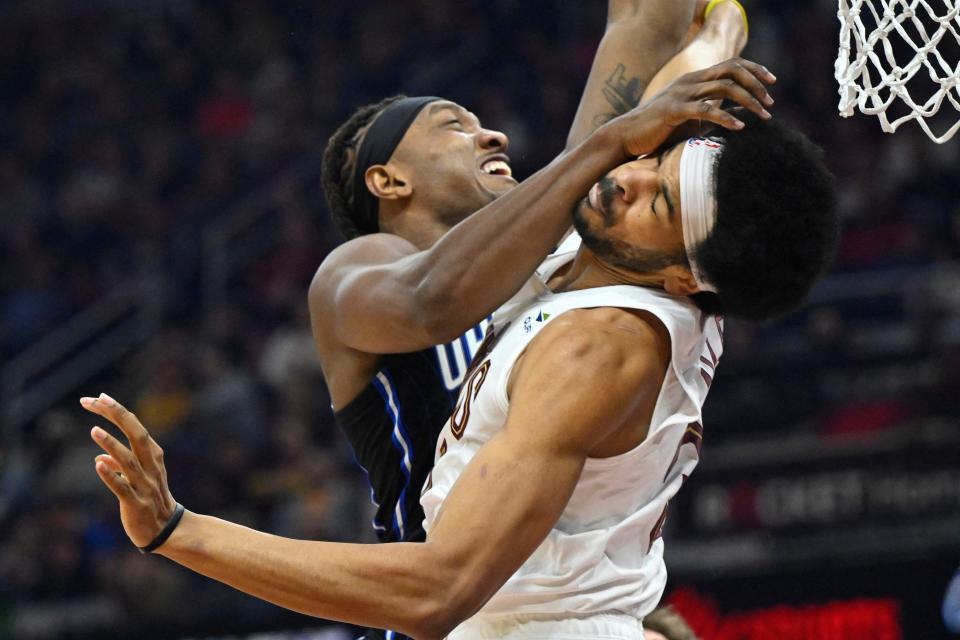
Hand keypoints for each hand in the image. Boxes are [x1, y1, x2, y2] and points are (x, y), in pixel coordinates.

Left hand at [81, 392, 177, 548]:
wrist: (165, 530)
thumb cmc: (150, 501)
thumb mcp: (136, 480)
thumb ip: (119, 467)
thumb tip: (99, 458)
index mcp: (153, 457)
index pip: (135, 427)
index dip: (117, 412)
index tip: (98, 397)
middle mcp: (151, 467)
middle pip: (137, 435)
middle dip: (119, 416)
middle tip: (99, 399)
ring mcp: (145, 485)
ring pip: (129, 461)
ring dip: (112, 445)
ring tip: (94, 430)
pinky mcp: (136, 503)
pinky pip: (122, 487)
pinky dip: (111, 475)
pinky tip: (98, 464)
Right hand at [608, 57, 775, 156]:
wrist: (626, 136)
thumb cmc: (658, 130)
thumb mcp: (689, 118)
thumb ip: (710, 111)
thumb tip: (736, 117)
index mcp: (695, 79)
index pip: (732, 64)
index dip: (755, 70)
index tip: (771, 84)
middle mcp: (690, 80)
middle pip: (733, 70)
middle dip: (757, 84)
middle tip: (771, 102)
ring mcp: (682, 93)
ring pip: (724, 88)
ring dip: (748, 101)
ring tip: (764, 116)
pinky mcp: (673, 110)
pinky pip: (706, 110)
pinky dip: (725, 118)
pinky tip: (739, 127)